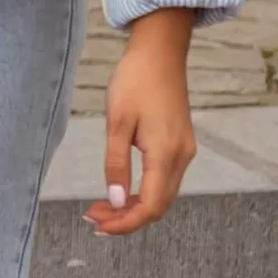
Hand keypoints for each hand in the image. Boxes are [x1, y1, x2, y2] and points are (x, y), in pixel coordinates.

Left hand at [85, 7, 197, 236]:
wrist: (160, 52)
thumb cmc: (135, 81)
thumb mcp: (117, 122)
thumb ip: (116, 164)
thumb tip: (115, 200)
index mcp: (165, 154)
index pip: (149, 206)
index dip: (124, 223)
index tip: (98, 225)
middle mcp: (181, 157)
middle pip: (157, 206)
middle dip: (126, 219)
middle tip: (93, 216)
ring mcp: (184, 151)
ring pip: (162, 195)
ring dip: (134, 207)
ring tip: (102, 205)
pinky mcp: (181, 145)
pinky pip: (164, 181)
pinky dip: (144, 192)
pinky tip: (122, 189)